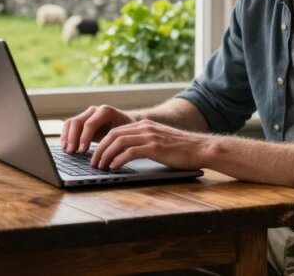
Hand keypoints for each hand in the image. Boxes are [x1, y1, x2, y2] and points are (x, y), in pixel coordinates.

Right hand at [60, 105, 135, 152]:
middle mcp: (94, 111)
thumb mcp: (125, 136)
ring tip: (68, 151)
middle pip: (77, 122)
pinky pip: (69, 126)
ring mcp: (87, 114)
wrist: (127, 126)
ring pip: (71, 122)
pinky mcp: (82, 121)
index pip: (90, 124)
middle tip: (72, 152)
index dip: (84, 137)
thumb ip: (117, 144)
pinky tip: (65, 147)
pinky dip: (65, 136)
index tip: (83, 150)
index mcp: (106, 112)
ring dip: (67, 137)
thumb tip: (110, 159)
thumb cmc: (128, 133)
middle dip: (73, 138)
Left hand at [90, 119, 210, 171]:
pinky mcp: (154, 147)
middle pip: (113, 135)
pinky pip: (130, 152)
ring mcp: (149, 136)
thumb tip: (128, 154)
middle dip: (100, 149)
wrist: (201, 148)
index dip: (103, 143)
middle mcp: (145, 127)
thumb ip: (145, 143)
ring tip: (100, 166)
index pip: (116, 131)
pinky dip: (118, 159)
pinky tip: (113, 167)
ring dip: (105, 155)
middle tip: (93, 162)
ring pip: (118, 142)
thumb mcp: (160, 141)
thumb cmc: (182, 149)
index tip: (96, 154)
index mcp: (144, 125)